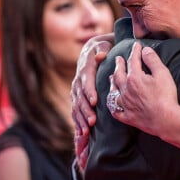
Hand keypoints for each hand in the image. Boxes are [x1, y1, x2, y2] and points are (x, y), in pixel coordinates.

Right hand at [71, 34, 112, 167]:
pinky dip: (77, 122)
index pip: (86, 80)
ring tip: (87, 131)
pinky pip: (75, 111)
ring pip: (76, 106)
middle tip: (92, 122)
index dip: (89, 90)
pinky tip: (81, 134)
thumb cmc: (103, 49)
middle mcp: (78, 80)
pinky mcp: (76, 97)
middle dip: (85, 110)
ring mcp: (76, 90)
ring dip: (81, 119)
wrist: (93, 50)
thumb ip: (103, 50)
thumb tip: (100, 55)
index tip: (94, 101)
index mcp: (86, 68)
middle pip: (80, 97)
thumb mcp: (104, 45)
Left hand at [109, 42, 178, 137]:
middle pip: (119, 74)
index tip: (136, 46)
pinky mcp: (127, 117)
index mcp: (134, 77)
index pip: (132, 60)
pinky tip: (113, 103)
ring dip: (112, 83)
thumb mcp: (162, 73)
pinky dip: (113, 105)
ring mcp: (125, 104)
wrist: (166, 119)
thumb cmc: (166, 96)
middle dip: (119, 65)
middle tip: (118, 59)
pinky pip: (115, 111)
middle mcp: (126, 90)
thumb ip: (152, 60)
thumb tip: (145, 50)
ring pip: (113, 91)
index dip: (135, 51)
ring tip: (111, 78)